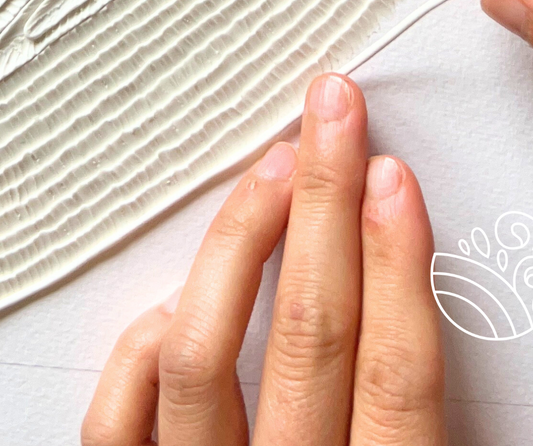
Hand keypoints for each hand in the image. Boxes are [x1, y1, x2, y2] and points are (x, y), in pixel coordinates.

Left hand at [82, 74, 445, 445]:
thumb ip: (406, 412)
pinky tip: (177, 297)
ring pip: (203, 356)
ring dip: (241, 243)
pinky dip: (144, 348)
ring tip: (274, 167)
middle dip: (324, 206)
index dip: (397, 265)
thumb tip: (411, 297)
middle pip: (308, 336)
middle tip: (332, 117)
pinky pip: (120, 420)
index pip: (393, 376)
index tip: (391, 177)